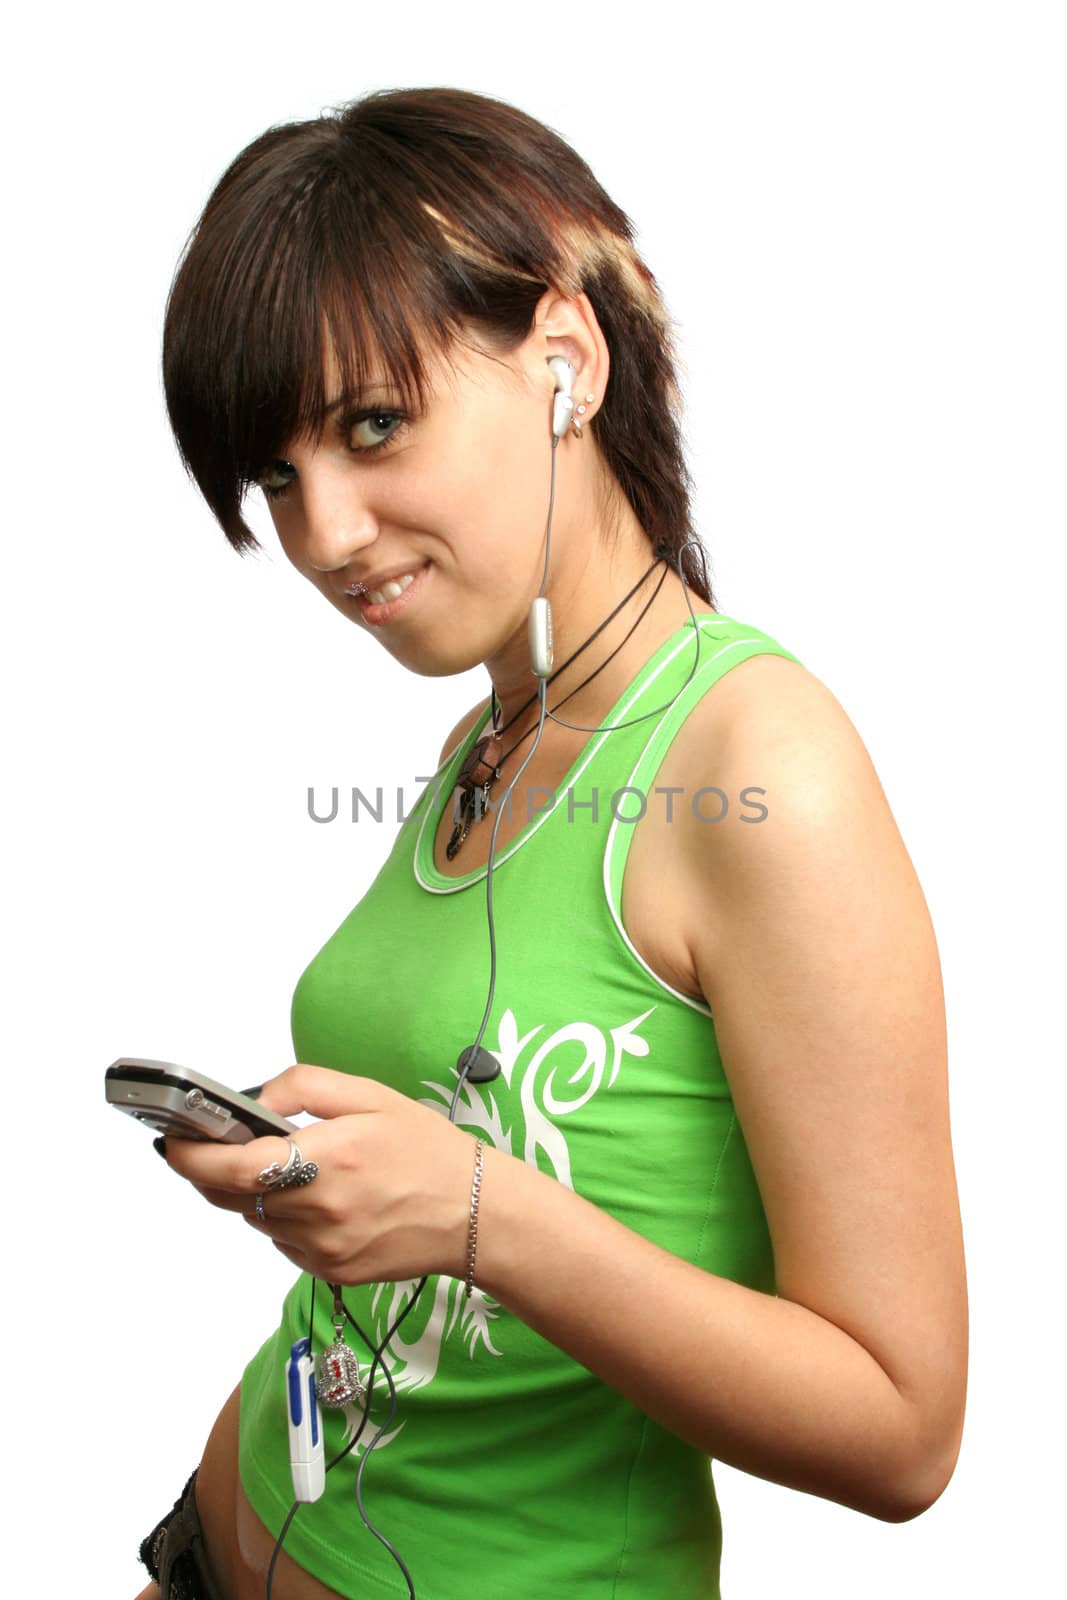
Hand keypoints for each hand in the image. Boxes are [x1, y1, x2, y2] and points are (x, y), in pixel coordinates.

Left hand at [160, 1064, 476, 1285]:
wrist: (475, 1214)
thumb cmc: (428, 1151)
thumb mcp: (370, 1095)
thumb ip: (304, 1086)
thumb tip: (255, 1099)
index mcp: (328, 1158)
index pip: (232, 1164)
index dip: (191, 1155)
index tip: (171, 1140)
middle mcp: (319, 1209)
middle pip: (230, 1195)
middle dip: (210, 1170)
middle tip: (210, 1146)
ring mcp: (322, 1248)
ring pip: (254, 1218)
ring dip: (251, 1192)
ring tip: (287, 1168)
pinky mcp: (329, 1272)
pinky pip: (282, 1242)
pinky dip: (282, 1218)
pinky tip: (316, 1199)